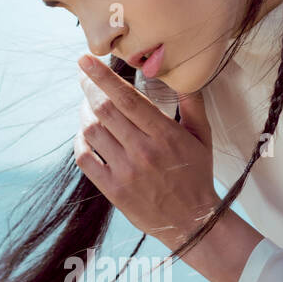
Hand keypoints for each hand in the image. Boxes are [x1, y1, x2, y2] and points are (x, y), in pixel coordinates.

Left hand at [75, 54, 218, 245]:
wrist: (193, 222)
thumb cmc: (197, 176)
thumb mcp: (202, 138)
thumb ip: (192, 104)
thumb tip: (183, 76)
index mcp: (165, 134)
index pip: (127, 98)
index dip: (103, 76)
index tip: (85, 59)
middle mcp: (143, 151)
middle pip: (105, 110)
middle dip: (89, 88)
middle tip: (83, 75)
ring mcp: (126, 172)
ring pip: (92, 132)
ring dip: (84, 113)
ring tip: (86, 106)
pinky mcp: (114, 191)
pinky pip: (86, 159)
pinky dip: (80, 142)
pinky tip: (84, 134)